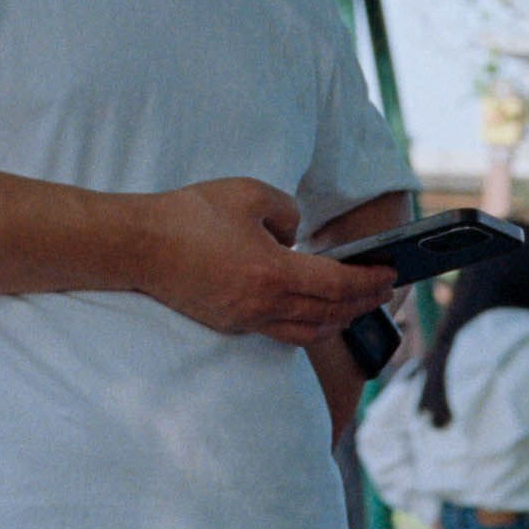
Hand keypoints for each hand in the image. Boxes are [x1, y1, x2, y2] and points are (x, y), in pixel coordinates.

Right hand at [138, 178, 396, 345]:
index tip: (390, 274)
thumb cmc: (190, 214)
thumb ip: (287, 212)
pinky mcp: (232, 324)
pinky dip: (309, 325)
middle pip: (331, 314)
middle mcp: (266, 306)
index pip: (339, 286)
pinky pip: (283, 333)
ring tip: (355, 304)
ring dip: (339, 319)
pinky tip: (315, 313)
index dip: (369, 281)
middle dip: (363, 303)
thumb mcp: (249, 194)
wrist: (139, 245)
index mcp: (275, 274)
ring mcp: (248, 320)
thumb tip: (299, 236)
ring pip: (309, 331)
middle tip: (383, 290)